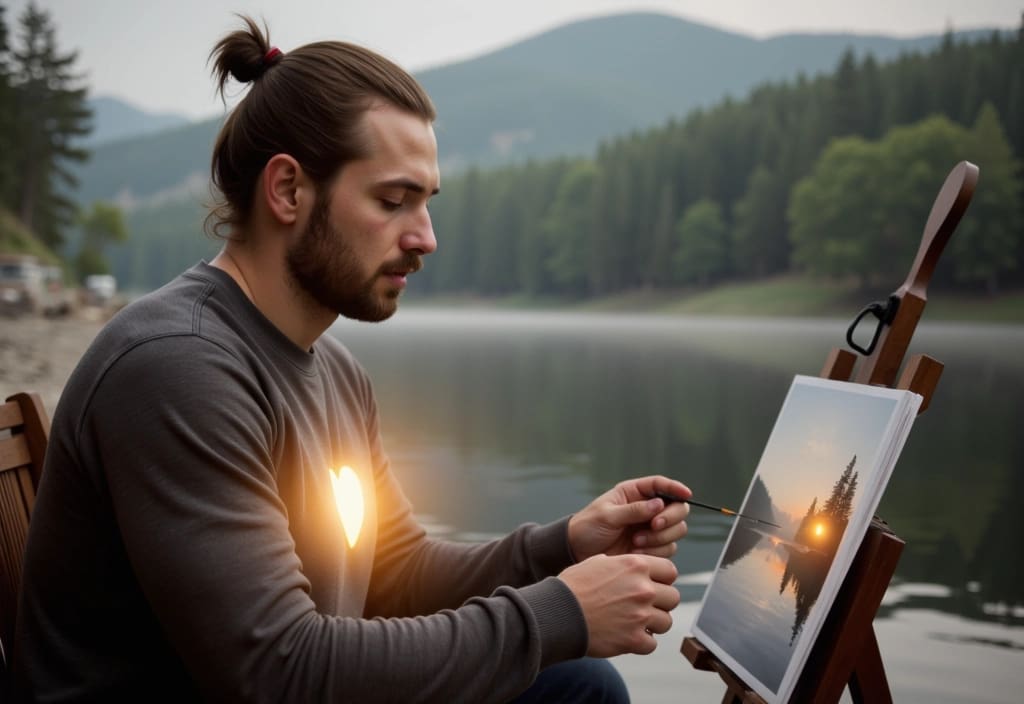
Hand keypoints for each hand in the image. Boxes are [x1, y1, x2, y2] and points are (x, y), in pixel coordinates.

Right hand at [559, 553, 679, 656]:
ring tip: (635, 623)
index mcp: (636, 565)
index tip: (653, 586)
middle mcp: (643, 588)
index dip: (662, 579)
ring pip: (666, 622)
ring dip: (653, 624)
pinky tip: (628, 637)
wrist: (558, 613)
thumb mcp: (597, 562)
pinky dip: (641, 643)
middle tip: (645, 607)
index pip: (670, 571)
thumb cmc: (573, 587)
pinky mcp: (634, 639)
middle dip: (661, 603)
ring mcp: (640, 615)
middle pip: (673, 597)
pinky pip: (651, 644)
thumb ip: (621, 564)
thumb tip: (633, 566)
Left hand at [568, 476, 690, 560]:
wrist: (578, 552)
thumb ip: (633, 510)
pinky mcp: (651, 548)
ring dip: (660, 538)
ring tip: (636, 543)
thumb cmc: (588, 528)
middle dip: (670, 518)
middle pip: (677, 509)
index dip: (676, 488)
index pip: (660, 485)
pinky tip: (636, 553)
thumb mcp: (607, 516)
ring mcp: (651, 529)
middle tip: (653, 526)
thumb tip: (658, 504)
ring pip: (676, 531)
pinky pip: (668, 550)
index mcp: (634, 493)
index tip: (686, 494)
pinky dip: (656, 552)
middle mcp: (647, 509)